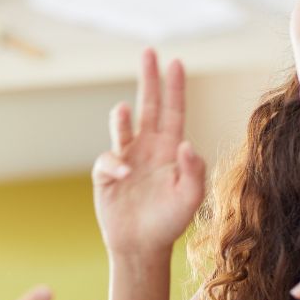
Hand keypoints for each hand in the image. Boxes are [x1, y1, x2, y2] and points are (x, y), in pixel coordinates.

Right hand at [93, 49, 206, 257]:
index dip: (175, 87)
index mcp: (170, 149)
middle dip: (149, 79)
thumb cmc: (168, 222)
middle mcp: (148, 148)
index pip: (174, 111)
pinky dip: (115, 163)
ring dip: (122, 117)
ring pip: (123, 127)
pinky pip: (108, 160)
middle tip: (148, 52)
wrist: (141, 247)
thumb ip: (193, 171)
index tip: (175, 62)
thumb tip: (186, 144)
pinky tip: (124, 174)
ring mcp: (126, 159)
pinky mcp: (106, 174)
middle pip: (148, 106)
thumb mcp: (190, 199)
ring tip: (123, 111)